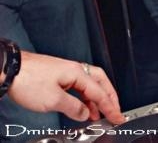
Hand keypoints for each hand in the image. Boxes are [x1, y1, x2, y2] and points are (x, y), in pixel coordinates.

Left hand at [8, 52, 124, 124]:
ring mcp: (66, 71)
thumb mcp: (53, 100)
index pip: (99, 92)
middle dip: (109, 97)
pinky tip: (82, 107)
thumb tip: (86, 113)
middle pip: (100, 82)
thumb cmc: (29, 80)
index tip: (117, 117)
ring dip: (96, 99)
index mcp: (77, 73)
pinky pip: (78, 86)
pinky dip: (85, 97)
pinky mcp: (58, 75)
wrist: (12, 70)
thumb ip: (73, 108)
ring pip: (89, 84)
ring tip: (100, 114)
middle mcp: (75, 69)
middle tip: (115, 111)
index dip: (110, 107)